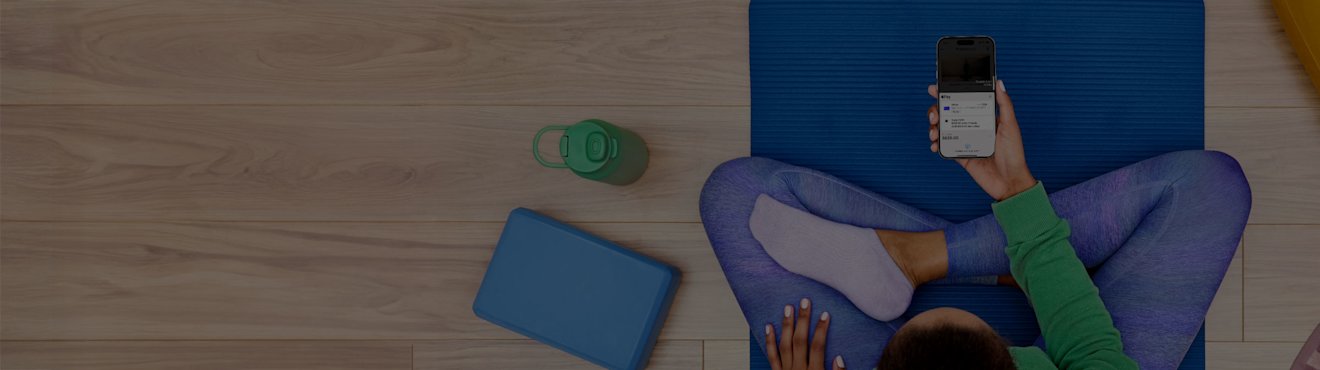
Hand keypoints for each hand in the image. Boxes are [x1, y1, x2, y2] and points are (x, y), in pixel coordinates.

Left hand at [765, 298, 844, 369]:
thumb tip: (839, 358)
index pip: (818, 346)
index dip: (821, 330)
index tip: (825, 314)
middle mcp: (798, 369)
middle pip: (800, 341)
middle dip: (803, 320)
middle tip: (805, 302)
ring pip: (785, 345)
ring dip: (787, 325)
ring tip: (788, 308)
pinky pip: (772, 356)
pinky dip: (769, 341)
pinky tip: (769, 326)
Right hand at [928, 80, 1036, 200]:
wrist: (1009, 181)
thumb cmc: (1014, 154)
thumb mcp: (1011, 126)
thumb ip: (1004, 104)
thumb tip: (1000, 84)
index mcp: (983, 118)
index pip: (963, 102)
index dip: (948, 94)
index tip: (936, 89)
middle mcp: (972, 128)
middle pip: (948, 114)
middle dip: (936, 112)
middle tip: (935, 116)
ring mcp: (964, 141)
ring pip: (943, 130)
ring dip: (934, 128)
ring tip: (934, 132)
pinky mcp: (960, 155)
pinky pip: (944, 147)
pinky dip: (936, 145)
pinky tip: (935, 145)